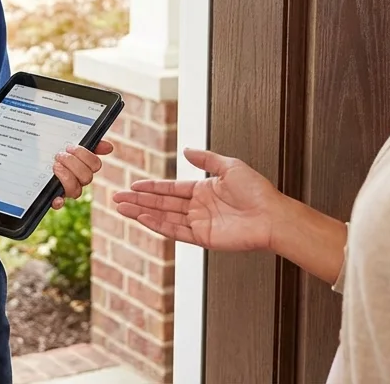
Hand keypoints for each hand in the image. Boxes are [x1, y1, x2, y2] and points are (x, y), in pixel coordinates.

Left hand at [50, 139, 113, 209]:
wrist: (25, 160)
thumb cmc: (50, 150)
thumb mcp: (66, 142)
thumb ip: (88, 143)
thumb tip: (109, 147)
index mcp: (82, 165)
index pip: (95, 164)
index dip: (85, 156)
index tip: (70, 147)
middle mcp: (77, 180)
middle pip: (87, 177)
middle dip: (73, 164)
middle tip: (59, 155)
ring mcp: (65, 190)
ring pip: (77, 191)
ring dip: (66, 177)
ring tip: (54, 166)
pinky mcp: (52, 198)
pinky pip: (59, 204)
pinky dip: (58, 201)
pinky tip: (55, 197)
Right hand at [111, 147, 286, 251]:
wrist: (272, 215)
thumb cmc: (257, 191)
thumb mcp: (230, 166)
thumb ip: (206, 159)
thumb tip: (186, 150)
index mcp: (203, 190)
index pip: (170, 188)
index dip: (151, 187)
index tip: (133, 185)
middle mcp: (198, 207)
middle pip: (162, 203)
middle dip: (139, 200)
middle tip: (117, 197)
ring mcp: (199, 223)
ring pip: (163, 217)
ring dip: (142, 212)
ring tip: (122, 208)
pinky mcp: (202, 238)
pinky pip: (175, 231)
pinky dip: (158, 225)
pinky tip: (143, 218)